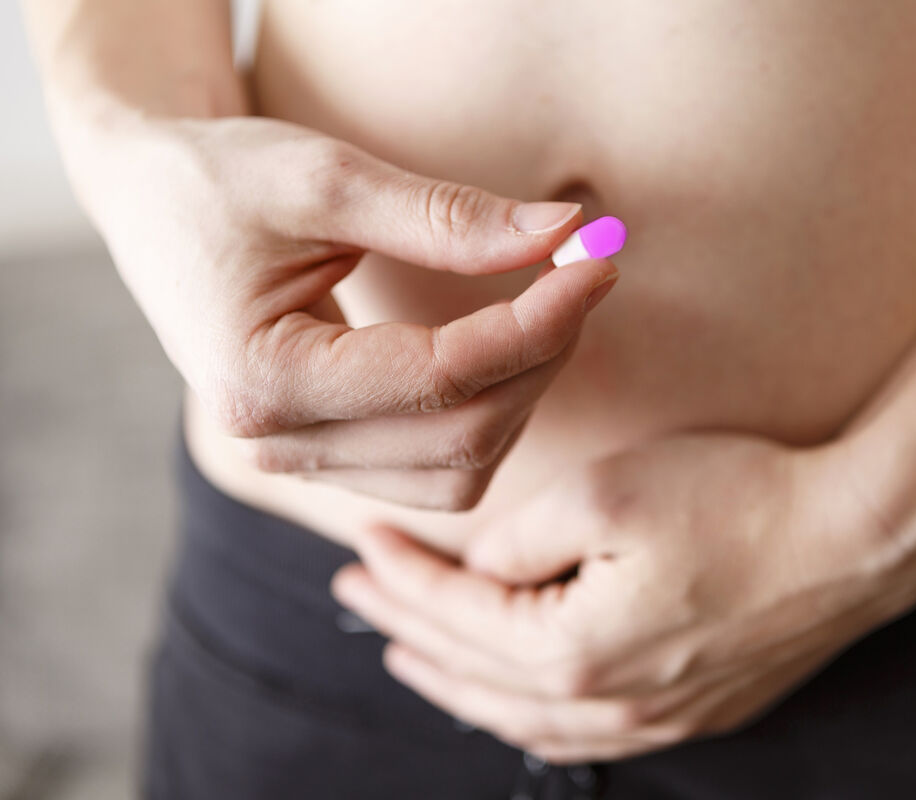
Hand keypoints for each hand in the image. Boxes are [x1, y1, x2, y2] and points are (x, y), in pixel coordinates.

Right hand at [71, 113, 618, 508]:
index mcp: (262, 378)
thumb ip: (445, 218)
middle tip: (582, 274)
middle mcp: (276, 442)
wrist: (152, 202)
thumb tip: (563, 234)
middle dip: (542, 356)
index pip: (441, 378)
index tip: (596, 262)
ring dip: (522, 397)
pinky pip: (435, 473)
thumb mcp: (324, 177)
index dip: (537, 324)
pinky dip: (488, 421)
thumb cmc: (219, 179)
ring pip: (457, 473)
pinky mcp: (326, 456)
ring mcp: (299, 459)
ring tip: (548, 313)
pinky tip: (506, 356)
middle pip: (462, 436)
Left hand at [332, 431, 915, 762]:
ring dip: (458, 683)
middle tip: (359, 595)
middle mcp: (606, 705)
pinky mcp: (691, 711)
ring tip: (411, 655)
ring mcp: (653, 719)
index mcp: (572, 653)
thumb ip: (519, 536)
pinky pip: (581, 731)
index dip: (401, 576)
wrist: (856, 538)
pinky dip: (525, 711)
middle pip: (475, 675)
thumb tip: (482, 563)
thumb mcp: (605, 493)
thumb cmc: (736, 502)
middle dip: (408, 631)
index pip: (456, 616)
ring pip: (522, 717)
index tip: (360, 542)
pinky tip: (512, 696)